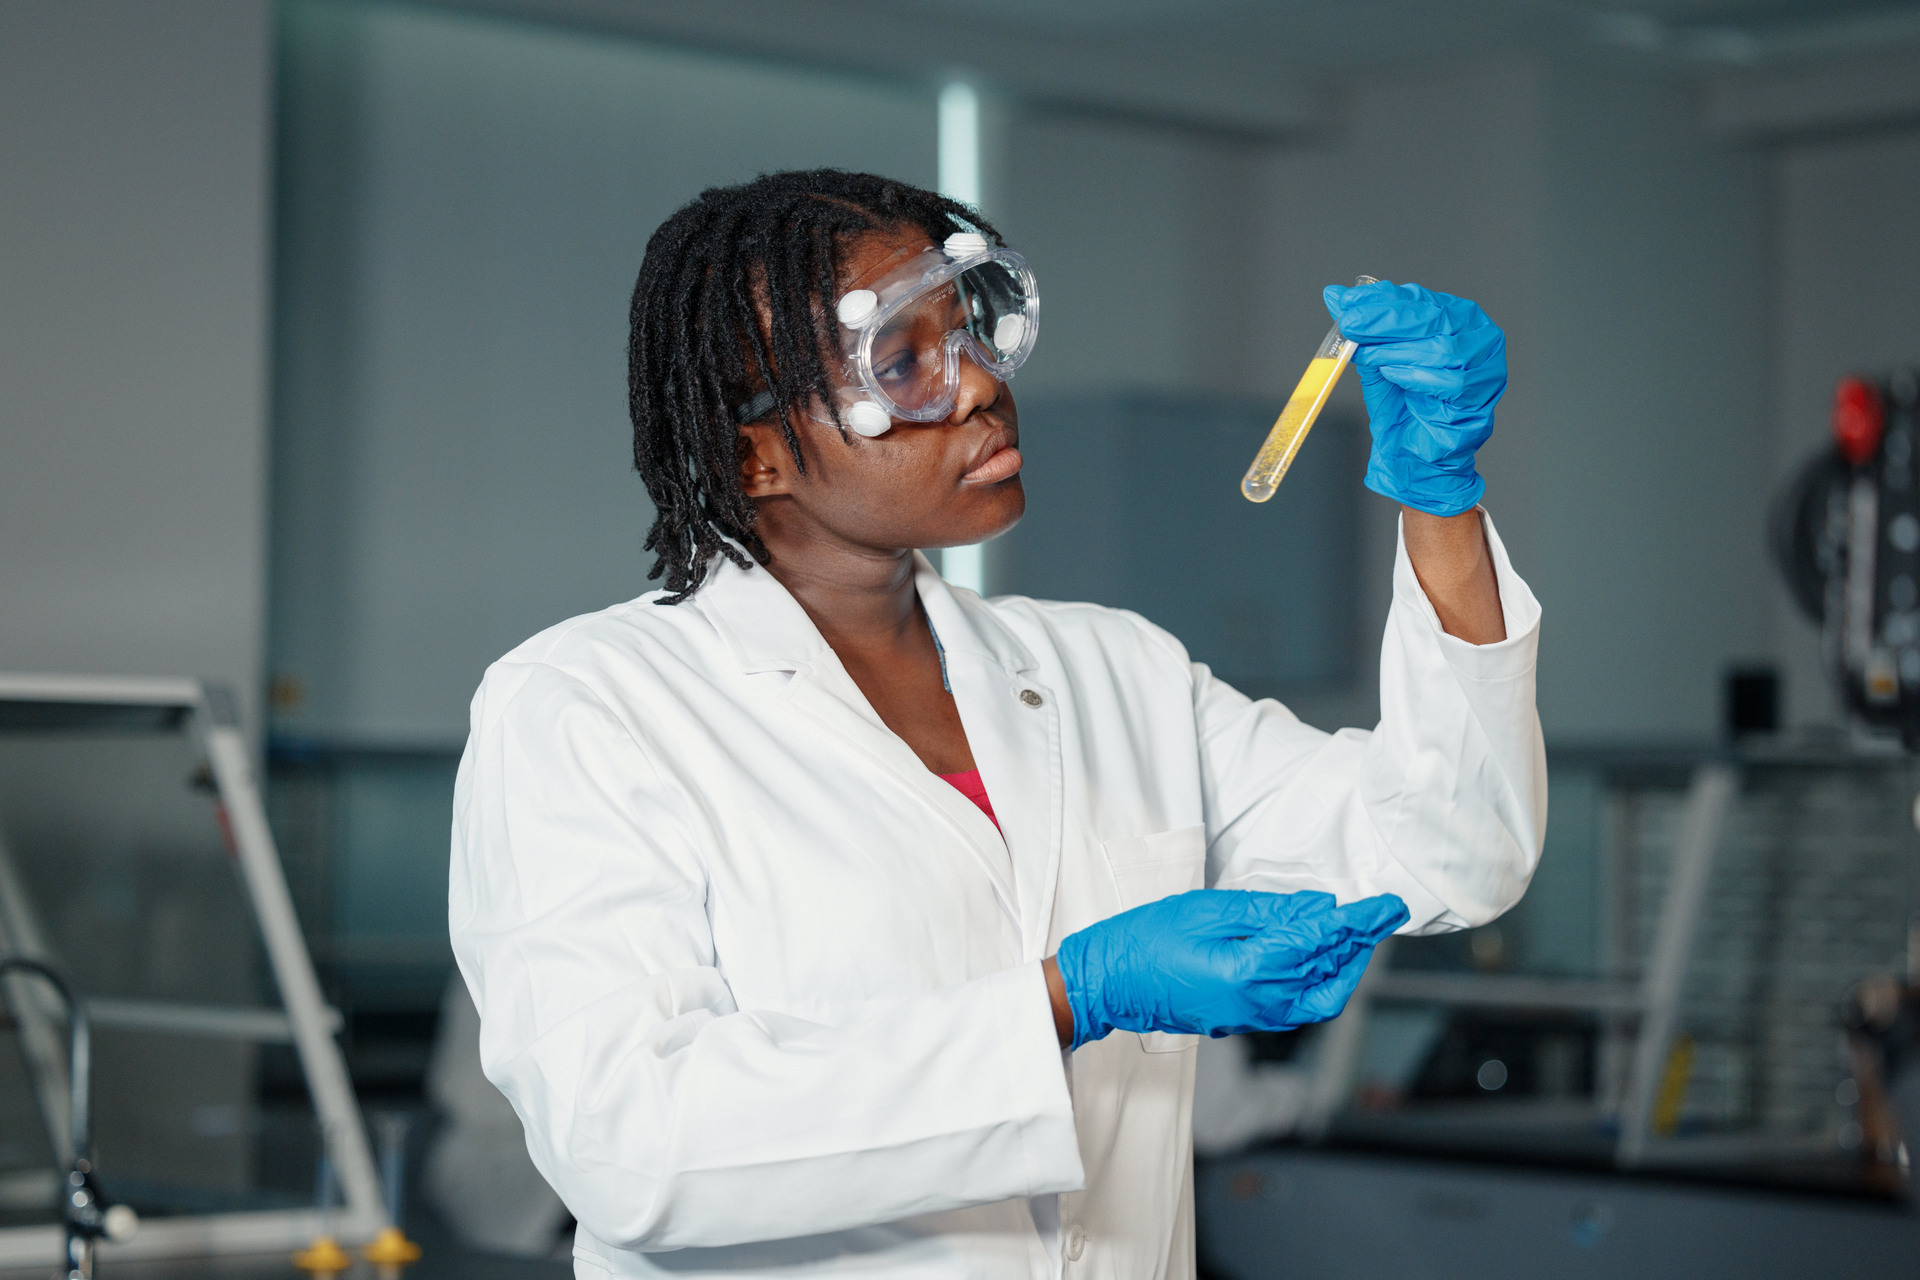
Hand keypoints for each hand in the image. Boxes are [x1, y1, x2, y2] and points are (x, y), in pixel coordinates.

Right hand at [1051, 889, 1407, 1048]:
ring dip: (1344, 966)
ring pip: (1319, 998)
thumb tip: (1318, 908)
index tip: (1387, 907)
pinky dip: (1318, 982)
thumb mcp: (1208, 910)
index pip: (1320, 943)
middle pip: (1328, 974)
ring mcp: (1250, 1017)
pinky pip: (1296, 1006)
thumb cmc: (1146, 939)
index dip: (1359, 923)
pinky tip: (1320, 957)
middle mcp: (1258, 1003)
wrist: (1109, 981)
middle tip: (1384, 916)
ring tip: (1358, 934)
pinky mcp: (1242, 1018)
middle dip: (1360, 943)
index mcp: (1250, 972)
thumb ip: (1269, 912)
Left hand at [1322, 280, 1505, 517]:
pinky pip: (1449, 380)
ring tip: (1369, 356)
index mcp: (1454, 317)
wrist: (1415, 452)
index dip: (1380, 299)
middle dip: (1384, 319)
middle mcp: (1476, 334)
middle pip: (1431, 317)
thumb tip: (1333, 295)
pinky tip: (1393, 375)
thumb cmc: (1403, 404)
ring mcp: (1484, 362)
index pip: (1417, 298)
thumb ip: (1362, 327)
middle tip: (1351, 323)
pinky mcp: (1481, 393)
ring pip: (1440, 347)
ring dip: (1397, 350)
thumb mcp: (1376, 358)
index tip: (1347, 303)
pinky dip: (1415, 375)